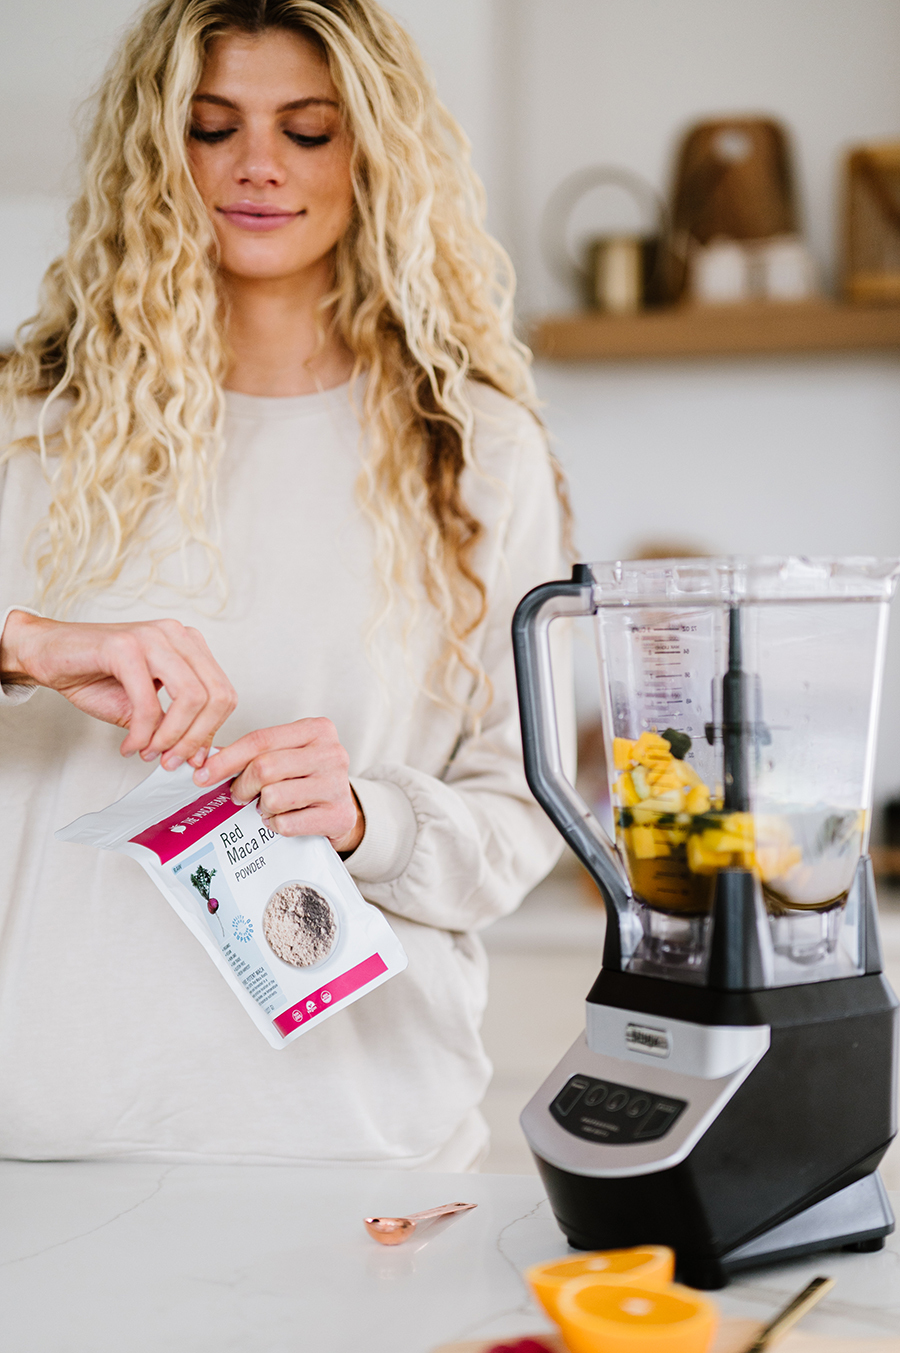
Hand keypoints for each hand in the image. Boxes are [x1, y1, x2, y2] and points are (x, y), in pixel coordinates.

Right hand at [0, 610, 236, 768]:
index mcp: (189, 645)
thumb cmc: (94, 675)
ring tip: (149, 753)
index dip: (211, 732)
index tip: (190, 758)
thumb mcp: (143, 707)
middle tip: (170, 761)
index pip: (224, 693)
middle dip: (195, 739)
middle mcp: (177, 635)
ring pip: (191, 698)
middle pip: (216, 696)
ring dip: (171, 737)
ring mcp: (153, 636)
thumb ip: (173, 726)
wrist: (47, 654)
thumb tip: (199, 757)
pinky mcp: (124, 646)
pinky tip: (130, 744)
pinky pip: (148, 701)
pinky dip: (141, 732)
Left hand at [195, 717, 364, 853]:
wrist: (341, 810)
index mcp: (317, 729)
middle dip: (243, 786)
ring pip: (274, 797)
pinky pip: (287, 823)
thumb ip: (253, 754)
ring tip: (268, 807)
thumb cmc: (305, 780)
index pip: (261, 740)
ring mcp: (338, 785)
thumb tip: (205, 761)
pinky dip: (276, 825)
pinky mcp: (339, 816)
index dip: (227, 759)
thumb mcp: (286, 755)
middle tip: (239, 795)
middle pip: (264, 768)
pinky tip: (283, 820)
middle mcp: (332, 753)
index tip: (203, 775)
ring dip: (262, 807)